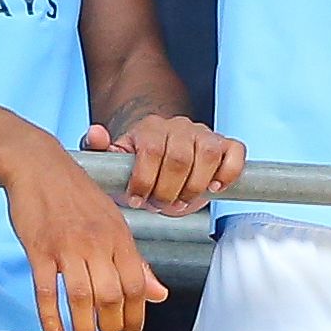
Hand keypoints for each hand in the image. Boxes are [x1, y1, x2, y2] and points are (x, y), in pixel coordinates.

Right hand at [0, 137, 163, 330]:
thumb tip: (158, 293)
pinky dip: (51, 319)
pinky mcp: (39, 249)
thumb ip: (135, 260)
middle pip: (111, 295)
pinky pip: (46, 291)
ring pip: (81, 298)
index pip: (137, 284)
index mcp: (118, 235)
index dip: (136, 315)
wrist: (40, 165)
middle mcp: (96, 242)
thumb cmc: (76, 193)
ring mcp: (66, 246)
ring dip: (84, 329)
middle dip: (110, 326)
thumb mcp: (113, 221)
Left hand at [84, 114, 244, 215]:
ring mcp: (203, 133)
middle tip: (159, 205)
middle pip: (180, 157)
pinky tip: (214, 187)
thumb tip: (95, 133)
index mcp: (150, 129)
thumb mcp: (113, 161)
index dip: (144, 181)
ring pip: (208, 154)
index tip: (136, 199)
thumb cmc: (137, 165)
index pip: (151, 150)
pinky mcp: (225, 143)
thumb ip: (98, 148)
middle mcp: (179, 126)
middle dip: (168, 190)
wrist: (162, 158)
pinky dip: (229, 172)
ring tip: (182, 200)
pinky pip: (235, 151)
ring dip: (195, 186)